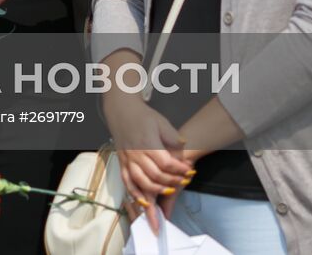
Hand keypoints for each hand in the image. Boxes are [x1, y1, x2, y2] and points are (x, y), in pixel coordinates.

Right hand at [103, 93, 192, 232]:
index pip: (166, 163)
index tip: (189, 170)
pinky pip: (127, 182)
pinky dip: (135, 194)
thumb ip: (173, 137)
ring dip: (156, 190)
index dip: (179, 170)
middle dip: (172, 181)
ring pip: (141, 181)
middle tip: (184, 181)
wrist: (122, 111)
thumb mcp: (161, 122)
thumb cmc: (143, 116)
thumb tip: (184, 147)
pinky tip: (144, 202)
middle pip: (155, 175)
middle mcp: (136, 154)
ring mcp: (128, 160)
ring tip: (169, 191)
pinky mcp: (122, 163)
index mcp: (147, 143)